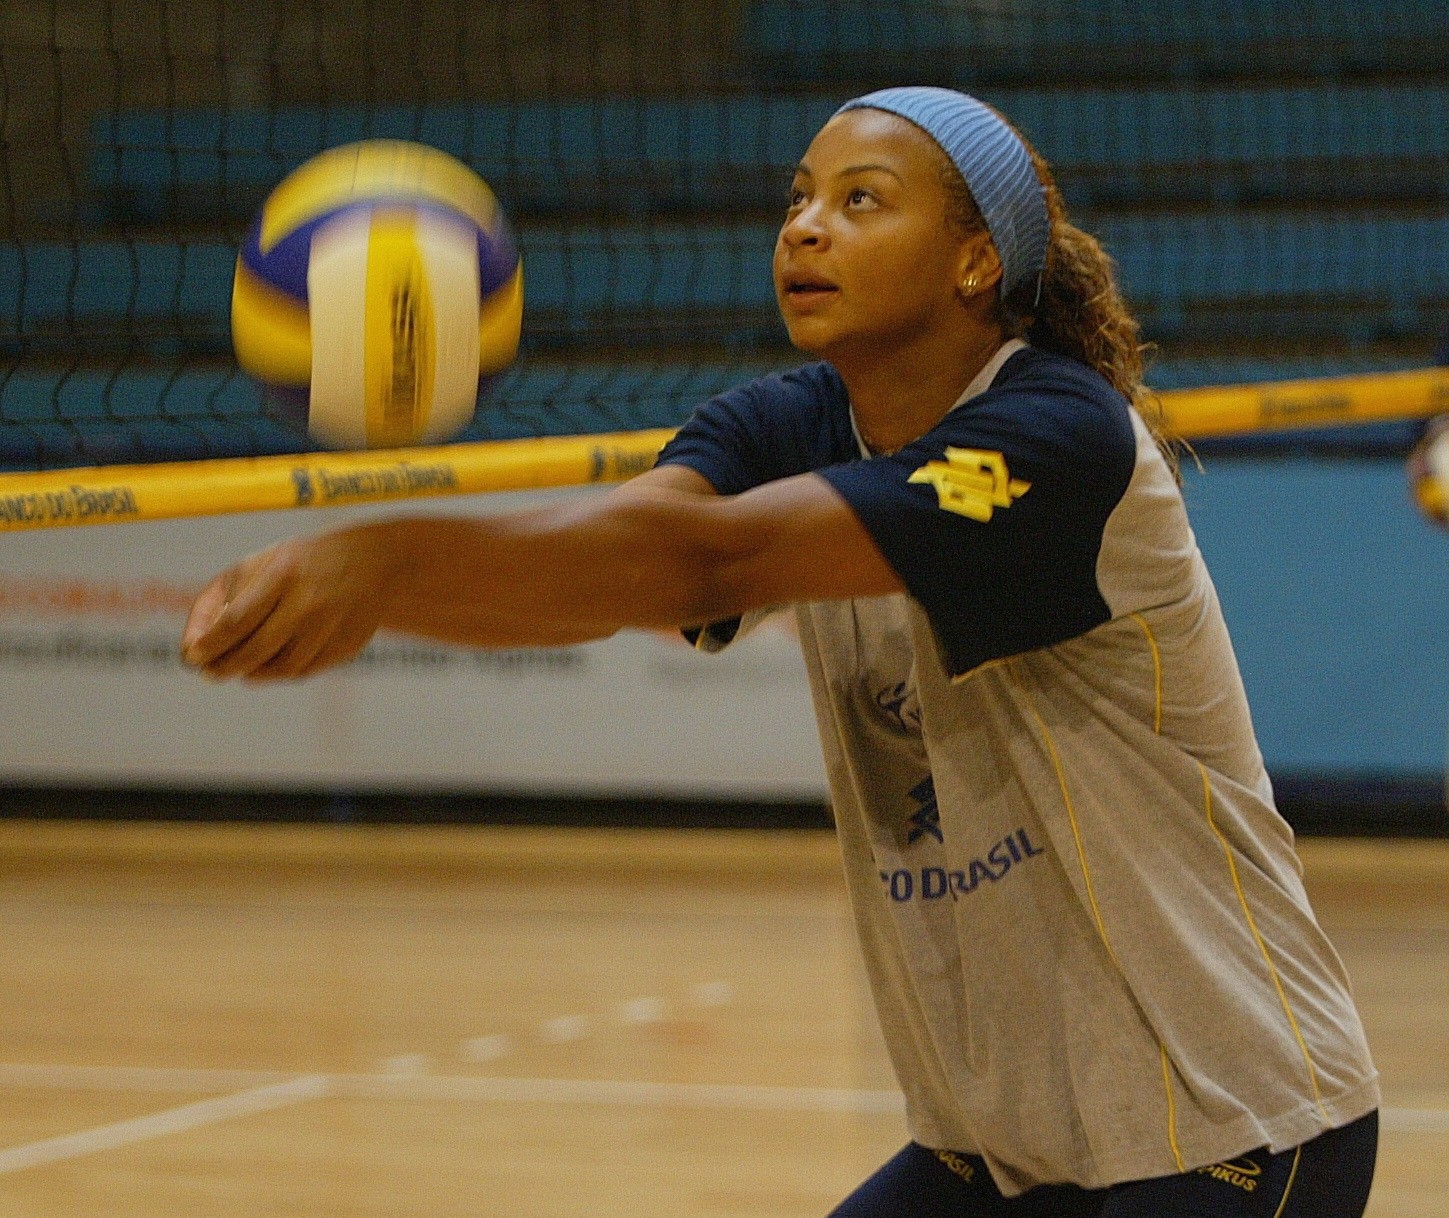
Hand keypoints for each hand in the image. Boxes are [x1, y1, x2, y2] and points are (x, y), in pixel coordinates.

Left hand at [180, 528, 399, 681]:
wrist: (374, 561)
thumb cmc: (301, 562)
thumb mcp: (262, 563)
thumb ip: (223, 597)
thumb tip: (193, 643)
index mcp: (285, 574)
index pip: (237, 620)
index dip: (210, 644)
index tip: (191, 656)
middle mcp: (310, 602)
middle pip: (256, 650)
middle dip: (224, 666)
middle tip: (208, 672)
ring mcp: (332, 628)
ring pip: (282, 668)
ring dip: (252, 674)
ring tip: (236, 670)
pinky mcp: (347, 646)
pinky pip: (306, 671)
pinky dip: (280, 673)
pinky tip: (267, 668)